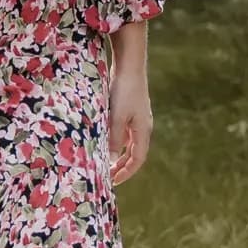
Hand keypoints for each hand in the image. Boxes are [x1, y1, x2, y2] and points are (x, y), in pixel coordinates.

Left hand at [107, 68, 152, 186]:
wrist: (130, 66)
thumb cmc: (124, 91)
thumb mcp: (116, 117)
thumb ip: (114, 139)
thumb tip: (112, 160)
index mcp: (143, 130)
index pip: (137, 159)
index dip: (126, 172)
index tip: (114, 182)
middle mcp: (143, 126)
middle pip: (135, 153)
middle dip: (122, 166)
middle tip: (108, 176)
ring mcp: (137, 118)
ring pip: (130, 143)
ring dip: (119, 154)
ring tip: (105, 162)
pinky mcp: (131, 109)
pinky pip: (125, 132)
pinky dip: (117, 141)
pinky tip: (105, 141)